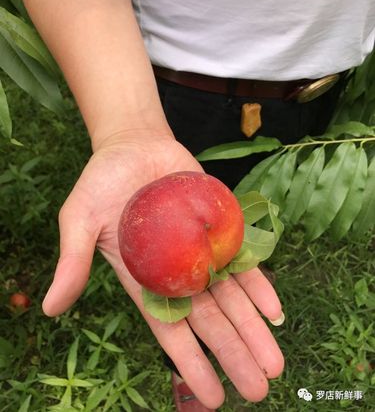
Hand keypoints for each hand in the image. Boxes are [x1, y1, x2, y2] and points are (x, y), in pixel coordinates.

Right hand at [42, 130, 283, 408]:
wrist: (135, 145)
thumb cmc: (102, 182)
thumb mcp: (79, 219)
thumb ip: (73, 262)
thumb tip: (50, 308)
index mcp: (144, 279)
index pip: (170, 328)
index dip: (191, 362)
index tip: (214, 396)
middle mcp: (177, 272)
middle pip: (210, 320)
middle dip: (234, 354)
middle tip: (259, 388)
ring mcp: (200, 251)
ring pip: (232, 297)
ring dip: (254, 329)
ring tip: (275, 363)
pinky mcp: (218, 227)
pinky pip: (243, 260)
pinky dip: (259, 285)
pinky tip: (276, 312)